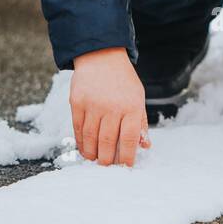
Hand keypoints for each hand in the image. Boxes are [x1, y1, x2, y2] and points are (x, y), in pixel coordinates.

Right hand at [70, 48, 151, 166]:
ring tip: (95, 159)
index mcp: (132, 106)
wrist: (101, 55)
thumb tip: (145, 146)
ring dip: (93, 154)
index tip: (125, 167)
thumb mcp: (138, 97)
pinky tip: (85, 149)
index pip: (129, 139)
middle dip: (107, 160)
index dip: (127, 157)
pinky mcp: (77, 102)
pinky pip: (78, 129)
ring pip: (91, 138)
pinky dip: (81, 143)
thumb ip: (141, 122)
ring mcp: (93, 105)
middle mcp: (112, 107)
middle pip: (108, 142)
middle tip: (107, 167)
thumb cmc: (123, 80)